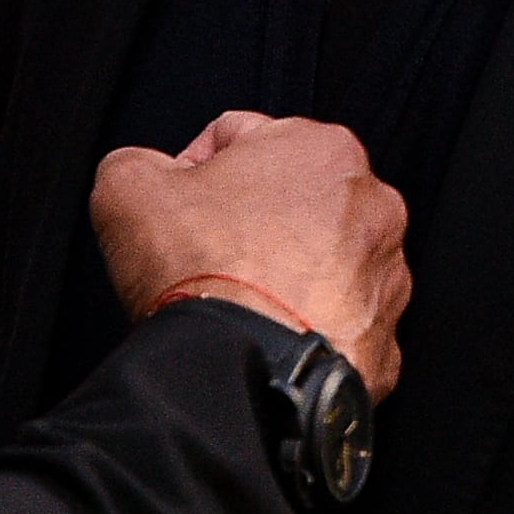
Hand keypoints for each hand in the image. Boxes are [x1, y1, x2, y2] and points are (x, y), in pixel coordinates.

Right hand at [92, 113, 408, 399]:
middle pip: (290, 202)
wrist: (242, 375)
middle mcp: (373, 207)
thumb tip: (148, 172)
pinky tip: (266, 337)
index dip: (194, 172)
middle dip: (248, 222)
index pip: (242, 138)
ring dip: (283, 276)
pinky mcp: (383, 344)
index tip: (178, 209)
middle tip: (205, 256)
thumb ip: (137, 160)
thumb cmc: (201, 275)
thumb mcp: (127, 186)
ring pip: (320, 264)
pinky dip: (304, 329)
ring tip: (237, 301)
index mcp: (321, 148)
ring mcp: (386, 279)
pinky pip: (336, 325)